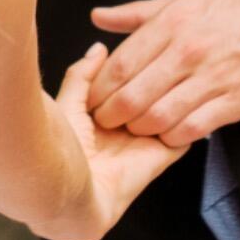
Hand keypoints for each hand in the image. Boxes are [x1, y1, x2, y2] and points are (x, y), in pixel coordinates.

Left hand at [39, 44, 186, 239]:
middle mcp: (121, 130)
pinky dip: (185, 119)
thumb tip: (99, 48)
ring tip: (157, 88)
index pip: (123, 85)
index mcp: (95, 118)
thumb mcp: (66, 103)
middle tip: (151, 69)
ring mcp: (142, 143)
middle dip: (149, 82)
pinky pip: (185, 134)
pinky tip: (178, 101)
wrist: (63, 191)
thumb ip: (82, 76)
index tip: (135, 51)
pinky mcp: (160, 157)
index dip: (129, 69)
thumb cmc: (55, 149)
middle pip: (147, 96)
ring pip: (167, 110)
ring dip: (165, 97)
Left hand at [86, 0, 239, 148]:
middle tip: (106, 122)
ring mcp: (212, 78)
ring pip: (159, 117)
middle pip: (134, 96)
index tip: (91, 100)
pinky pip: (193, 129)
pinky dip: (173, 136)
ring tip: (135, 127)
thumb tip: (98, 17)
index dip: (100, 89)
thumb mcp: (178, 3)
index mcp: (171, 25)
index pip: (121, 65)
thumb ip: (134, 15)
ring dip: (140, 129)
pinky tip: (167, 131)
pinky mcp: (234, 101)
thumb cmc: (227, 12)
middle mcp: (189, 52)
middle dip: (112, 116)